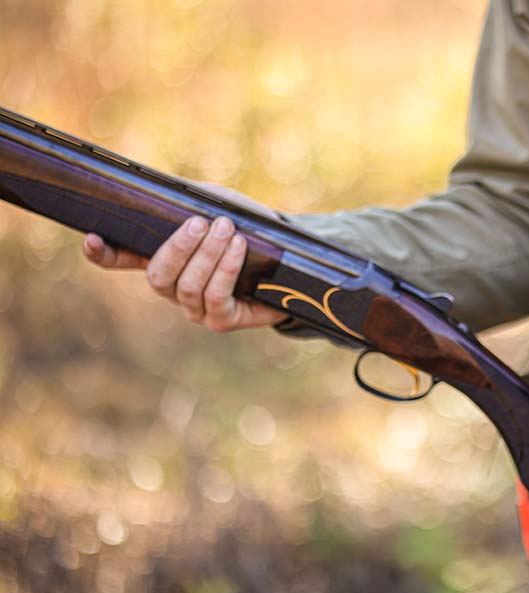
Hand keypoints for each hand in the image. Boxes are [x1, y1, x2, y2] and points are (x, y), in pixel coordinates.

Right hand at [82, 216, 286, 331]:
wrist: (292, 262)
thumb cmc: (250, 229)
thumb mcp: (221, 204)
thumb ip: (195, 198)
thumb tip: (174, 192)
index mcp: (164, 259)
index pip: (121, 260)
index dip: (102, 253)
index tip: (92, 238)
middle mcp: (174, 289)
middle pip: (157, 276)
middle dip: (177, 248)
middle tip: (199, 223)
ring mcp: (196, 308)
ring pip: (187, 286)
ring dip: (207, 255)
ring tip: (227, 230)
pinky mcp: (222, 321)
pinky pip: (215, 297)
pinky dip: (225, 269)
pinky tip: (238, 249)